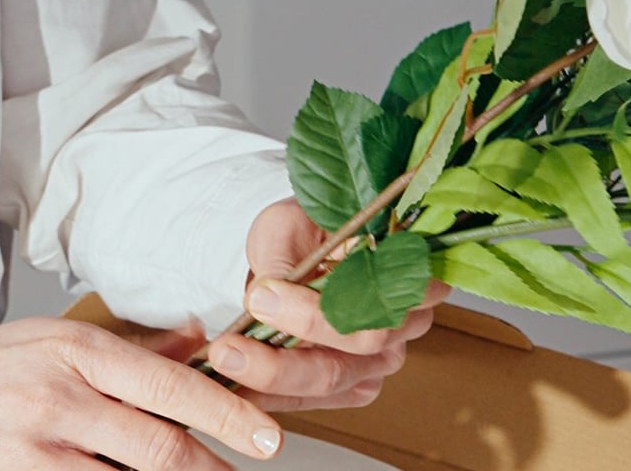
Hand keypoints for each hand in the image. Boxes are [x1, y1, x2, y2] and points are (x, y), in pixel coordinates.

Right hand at [0, 317, 281, 469]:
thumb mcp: (64, 339)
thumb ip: (138, 349)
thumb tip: (203, 340)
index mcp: (81, 355)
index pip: (173, 387)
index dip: (228, 416)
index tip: (266, 437)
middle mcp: (59, 402)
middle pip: (159, 447)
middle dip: (210, 469)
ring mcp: (33, 451)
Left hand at [206, 198, 450, 411]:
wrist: (299, 249)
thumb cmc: (303, 231)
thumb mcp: (287, 228)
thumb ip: (281, 261)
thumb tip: (266, 296)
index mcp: (405, 271)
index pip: (375, 295)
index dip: (319, 306)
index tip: (261, 296)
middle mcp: (405, 319)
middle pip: (359, 346)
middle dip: (291, 350)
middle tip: (230, 345)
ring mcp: (383, 357)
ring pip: (333, 378)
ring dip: (273, 376)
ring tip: (225, 360)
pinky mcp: (357, 385)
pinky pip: (314, 400)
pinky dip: (272, 397)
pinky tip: (236, 385)